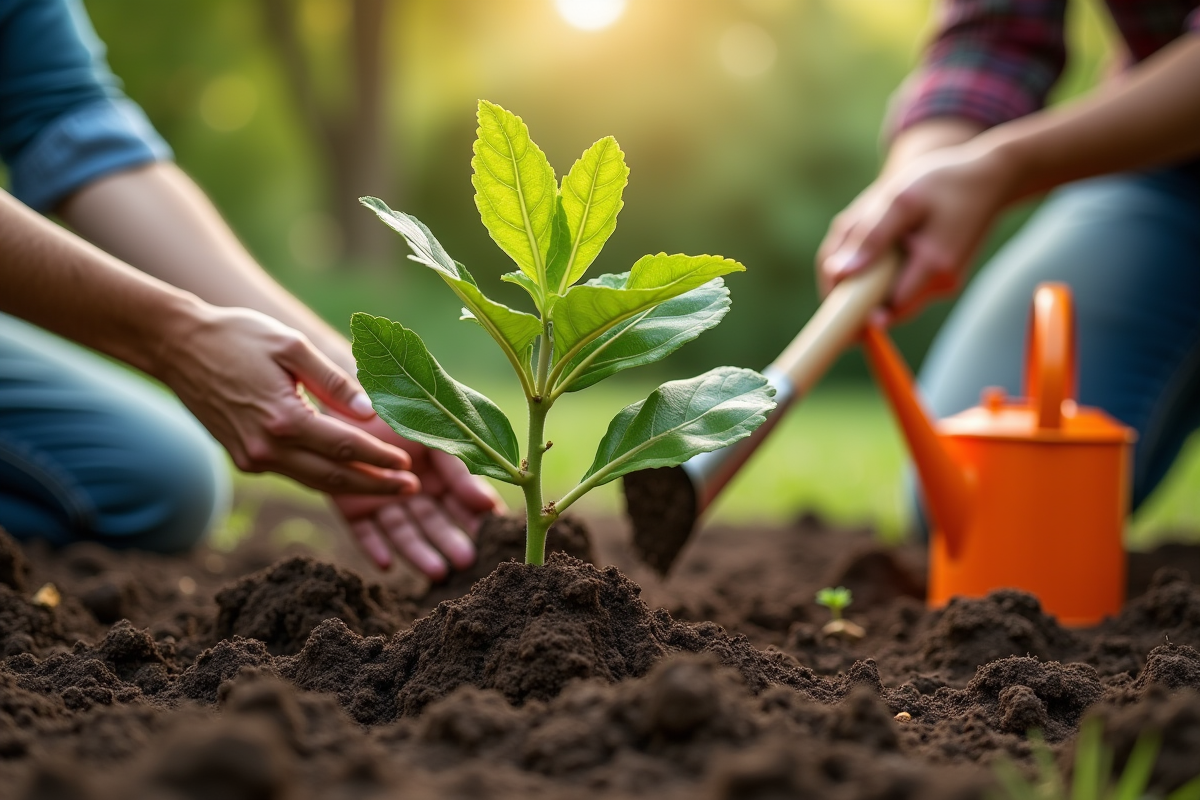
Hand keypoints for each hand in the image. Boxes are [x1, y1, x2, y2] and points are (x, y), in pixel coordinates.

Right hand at [161, 305, 419, 494]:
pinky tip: (349, 474)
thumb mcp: (291, 346)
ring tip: (389, 488)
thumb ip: (333, 381)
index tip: (410, 465)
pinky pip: (294, 474)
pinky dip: (324, 477)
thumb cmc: (238, 337)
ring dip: (352, 486)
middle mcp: (266, 448)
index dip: (380, 459)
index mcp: (283, 419)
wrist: (177, 347)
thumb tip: (370, 411)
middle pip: (333, 477)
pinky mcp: (245, 459)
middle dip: (375, 486)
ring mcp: (252, 458)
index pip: (345, 447)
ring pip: (313, 481)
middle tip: (410, 488)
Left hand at [331, 415, 505, 579]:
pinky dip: (373, 547)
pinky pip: (363, 532)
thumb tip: (489, 506)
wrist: (348, 396)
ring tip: (437, 572)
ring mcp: (382, 499)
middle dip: (450, 541)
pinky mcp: (352, 506)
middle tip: (466, 561)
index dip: (476, 518)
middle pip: (433, 521)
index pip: (461, 501)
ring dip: (419, 552)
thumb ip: (460, 472)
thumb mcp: (437, 437)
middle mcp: (412, 490)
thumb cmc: (400, 409)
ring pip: (403, 531)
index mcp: (435, 473)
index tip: (492, 536)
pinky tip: (386, 564)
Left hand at [817, 143, 1015, 321]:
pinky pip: (901, 282)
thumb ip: (870, 236)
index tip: (833, 299)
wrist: (992, 179)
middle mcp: (941, 284)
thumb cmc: (944, 182)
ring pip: (889, 294)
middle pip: (882, 306)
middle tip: (849, 239)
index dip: (852, 309)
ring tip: (872, 225)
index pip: (882, 310)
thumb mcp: (901, 199)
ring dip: (869, 272)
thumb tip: (839, 274)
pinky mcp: (940, 279)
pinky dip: (885, 265)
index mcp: (933, 267)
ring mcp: (942, 285)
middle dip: (855, 284)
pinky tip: (889, 231)